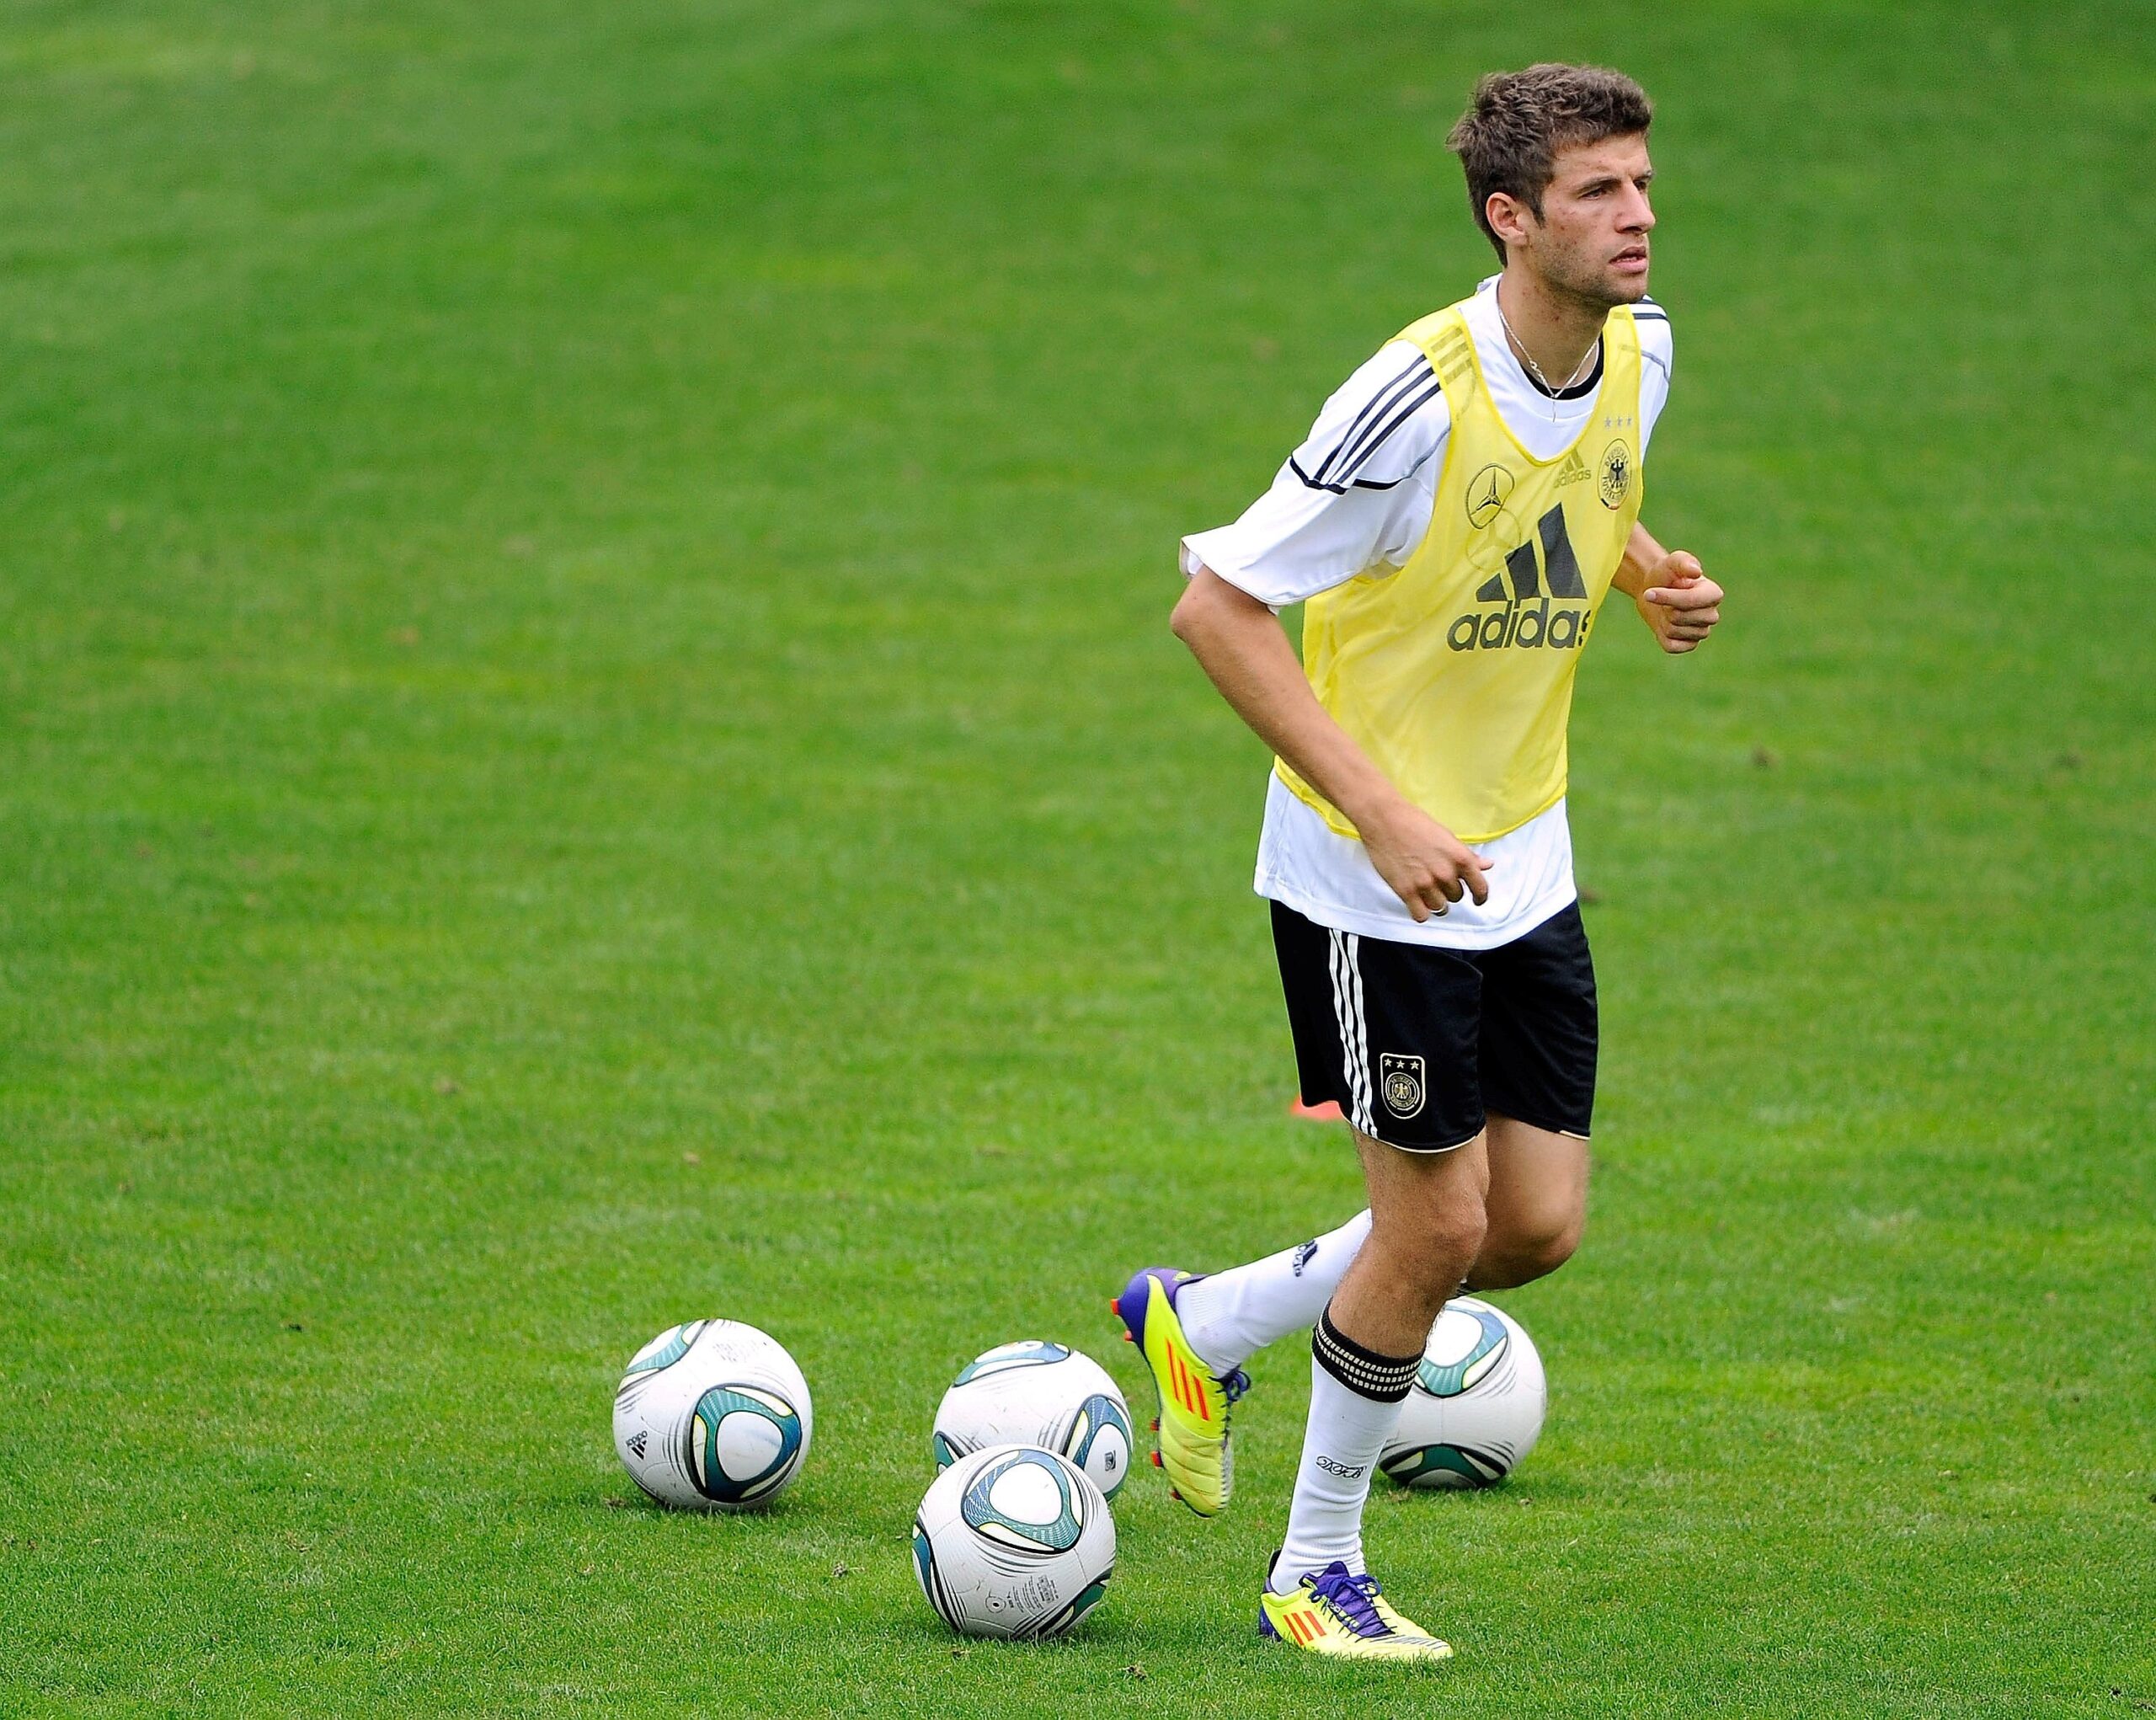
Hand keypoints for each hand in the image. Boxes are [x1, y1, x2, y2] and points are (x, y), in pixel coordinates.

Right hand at [1354, 794, 1491, 922]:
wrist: (1384, 819)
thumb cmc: (1414, 823)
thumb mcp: (1447, 836)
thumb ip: (1468, 855)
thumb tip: (1487, 865)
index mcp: (1460, 858)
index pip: (1480, 888)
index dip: (1480, 897)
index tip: (1477, 900)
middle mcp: (1446, 873)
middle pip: (1456, 897)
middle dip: (1449, 891)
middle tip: (1437, 880)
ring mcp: (1426, 884)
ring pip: (1440, 908)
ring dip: (1435, 902)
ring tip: (1426, 891)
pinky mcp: (1406, 891)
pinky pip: (1421, 915)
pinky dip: (1421, 912)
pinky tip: (1417, 903)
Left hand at [1635, 551, 1723, 653]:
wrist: (1654, 589)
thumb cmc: (1667, 573)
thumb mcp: (1673, 561)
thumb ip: (1684, 563)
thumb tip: (1696, 572)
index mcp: (1713, 594)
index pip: (1691, 601)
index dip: (1668, 598)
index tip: (1649, 592)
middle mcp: (1711, 615)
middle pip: (1679, 617)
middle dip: (1664, 607)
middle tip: (1664, 600)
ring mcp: (1701, 632)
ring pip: (1673, 631)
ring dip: (1662, 620)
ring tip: (1666, 609)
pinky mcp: (1688, 645)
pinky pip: (1672, 646)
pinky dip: (1662, 636)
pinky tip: (1665, 624)